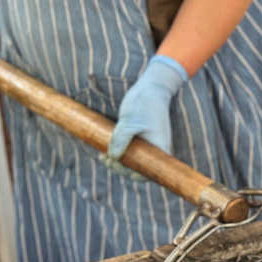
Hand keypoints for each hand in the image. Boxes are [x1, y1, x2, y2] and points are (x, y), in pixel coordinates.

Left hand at [105, 55, 187, 173]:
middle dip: (121, 168)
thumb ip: (120, 140)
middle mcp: (156, 151)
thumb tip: (112, 158)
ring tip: (103, 157)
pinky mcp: (141, 140)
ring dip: (118, 162)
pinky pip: (131, 152)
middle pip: (139, 169)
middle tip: (106, 160)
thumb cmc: (144, 104)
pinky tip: (105, 152)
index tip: (116, 165)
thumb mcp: (129, 122)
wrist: (151, 88)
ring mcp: (149, 145)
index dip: (131, 173)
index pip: (147, 172)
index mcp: (159, 150)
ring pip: (133, 161)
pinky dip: (120, 153)